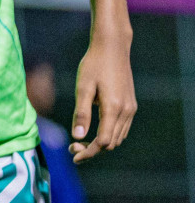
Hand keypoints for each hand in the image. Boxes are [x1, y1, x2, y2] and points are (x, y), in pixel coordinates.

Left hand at [69, 29, 135, 163]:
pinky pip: (122, 128)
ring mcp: (131, 109)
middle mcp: (126, 111)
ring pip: (118, 137)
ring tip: (80, 142)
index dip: (88, 152)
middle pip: (112, 143)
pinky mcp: (131, 105)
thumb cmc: (93, 65)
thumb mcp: (83, 88)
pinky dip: (109, 135)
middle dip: (93, 150)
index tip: (73, 154)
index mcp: (114, 108)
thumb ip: (81, 113)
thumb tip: (77, 137)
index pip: (103, 141)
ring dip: (101, 144)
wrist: (112, 48)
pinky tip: (94, 131)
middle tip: (72, 146)